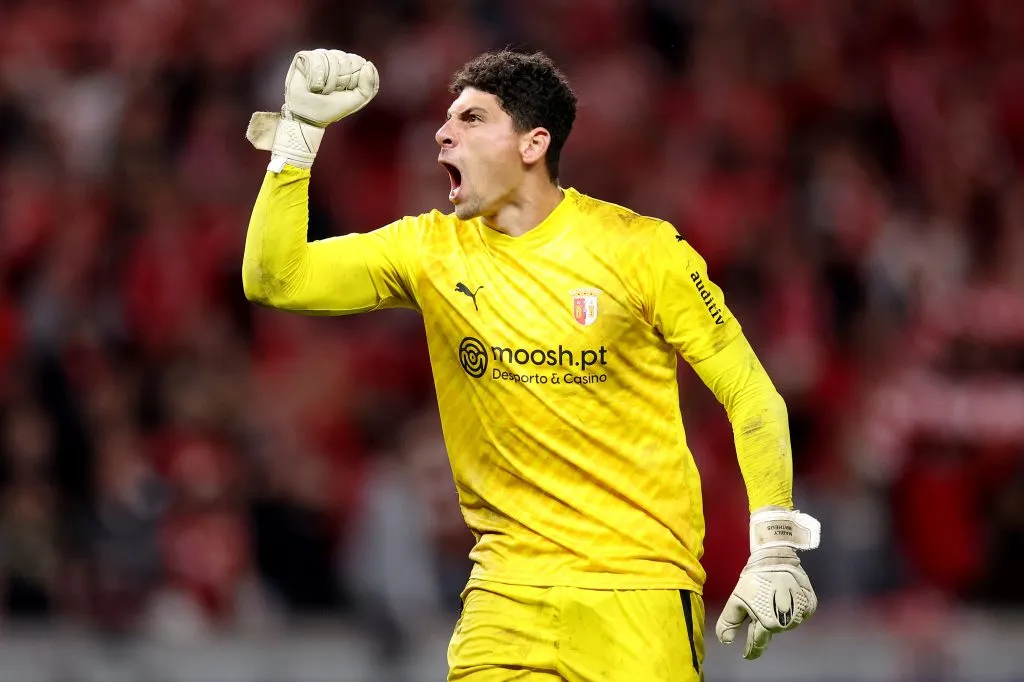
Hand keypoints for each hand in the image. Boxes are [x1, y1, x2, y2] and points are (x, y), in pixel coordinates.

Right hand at [283, 49, 378, 125]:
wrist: (307, 115)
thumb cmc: (331, 108)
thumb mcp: (357, 101)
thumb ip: (369, 86)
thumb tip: (368, 65)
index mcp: (349, 69)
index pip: (360, 63)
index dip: (356, 78)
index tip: (348, 90)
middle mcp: (335, 61)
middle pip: (347, 59)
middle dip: (342, 79)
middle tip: (332, 92)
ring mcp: (320, 58)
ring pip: (331, 58)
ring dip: (328, 80)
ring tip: (321, 89)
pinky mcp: (305, 57)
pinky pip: (316, 59)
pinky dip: (316, 76)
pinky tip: (312, 85)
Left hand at [715, 508, 819, 659]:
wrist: (776, 556)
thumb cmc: (754, 579)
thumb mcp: (737, 600)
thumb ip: (729, 622)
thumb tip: (725, 642)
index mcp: (767, 624)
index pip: (758, 643)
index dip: (751, 650)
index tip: (747, 654)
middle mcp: (787, 624)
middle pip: (773, 631)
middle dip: (764, 624)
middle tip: (760, 606)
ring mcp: (801, 614)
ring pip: (787, 622)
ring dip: (779, 615)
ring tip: (772, 597)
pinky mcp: (810, 604)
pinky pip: (800, 612)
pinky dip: (792, 607)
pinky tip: (785, 595)